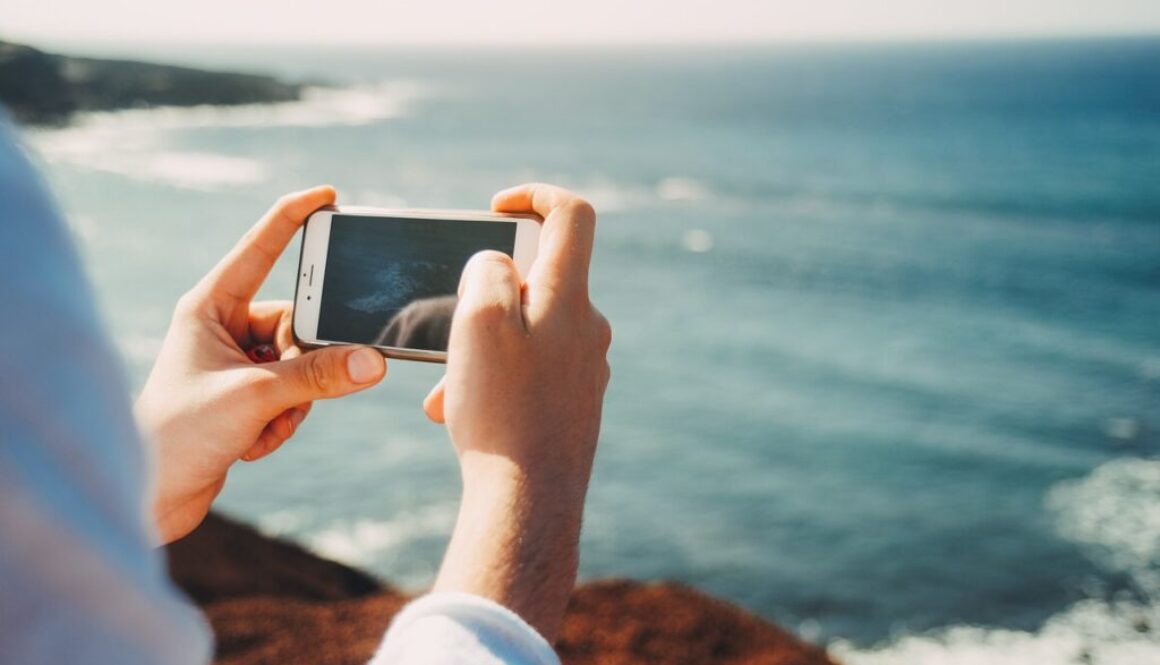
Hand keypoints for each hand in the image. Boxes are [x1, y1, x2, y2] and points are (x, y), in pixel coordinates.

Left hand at [136, 186, 386, 543]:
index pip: (261, 249)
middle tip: (285, 393)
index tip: (330, 195)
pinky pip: (294, 395)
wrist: (150, 497)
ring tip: (257, 427)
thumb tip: (373, 362)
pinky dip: (283, 422)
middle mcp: (223, 328)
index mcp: (210, 306)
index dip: (295, 218)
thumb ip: (318, 376)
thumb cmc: (179, 435)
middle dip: (304, 364)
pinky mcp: (245, 395)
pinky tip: (250, 445)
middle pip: (299, 322)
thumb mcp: (256, 398)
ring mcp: (236, 363)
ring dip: (294, 402)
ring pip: (301, 364)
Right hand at [424, 184, 610, 640]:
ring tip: (446, 388)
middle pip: (538, 278)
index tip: (496, 207)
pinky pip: (530, 372)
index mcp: (570, 298)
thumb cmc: (501, 409)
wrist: (529, 502)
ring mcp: (585, 367)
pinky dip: (493, 379)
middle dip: (484, 294)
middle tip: (450, 326)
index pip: (572, 215)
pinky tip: (460, 413)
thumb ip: (489, 271)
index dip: (535, 195)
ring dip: (479, 347)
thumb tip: (499, 263)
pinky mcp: (574, 402)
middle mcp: (588, 327)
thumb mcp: (478, 320)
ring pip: (525, 332)